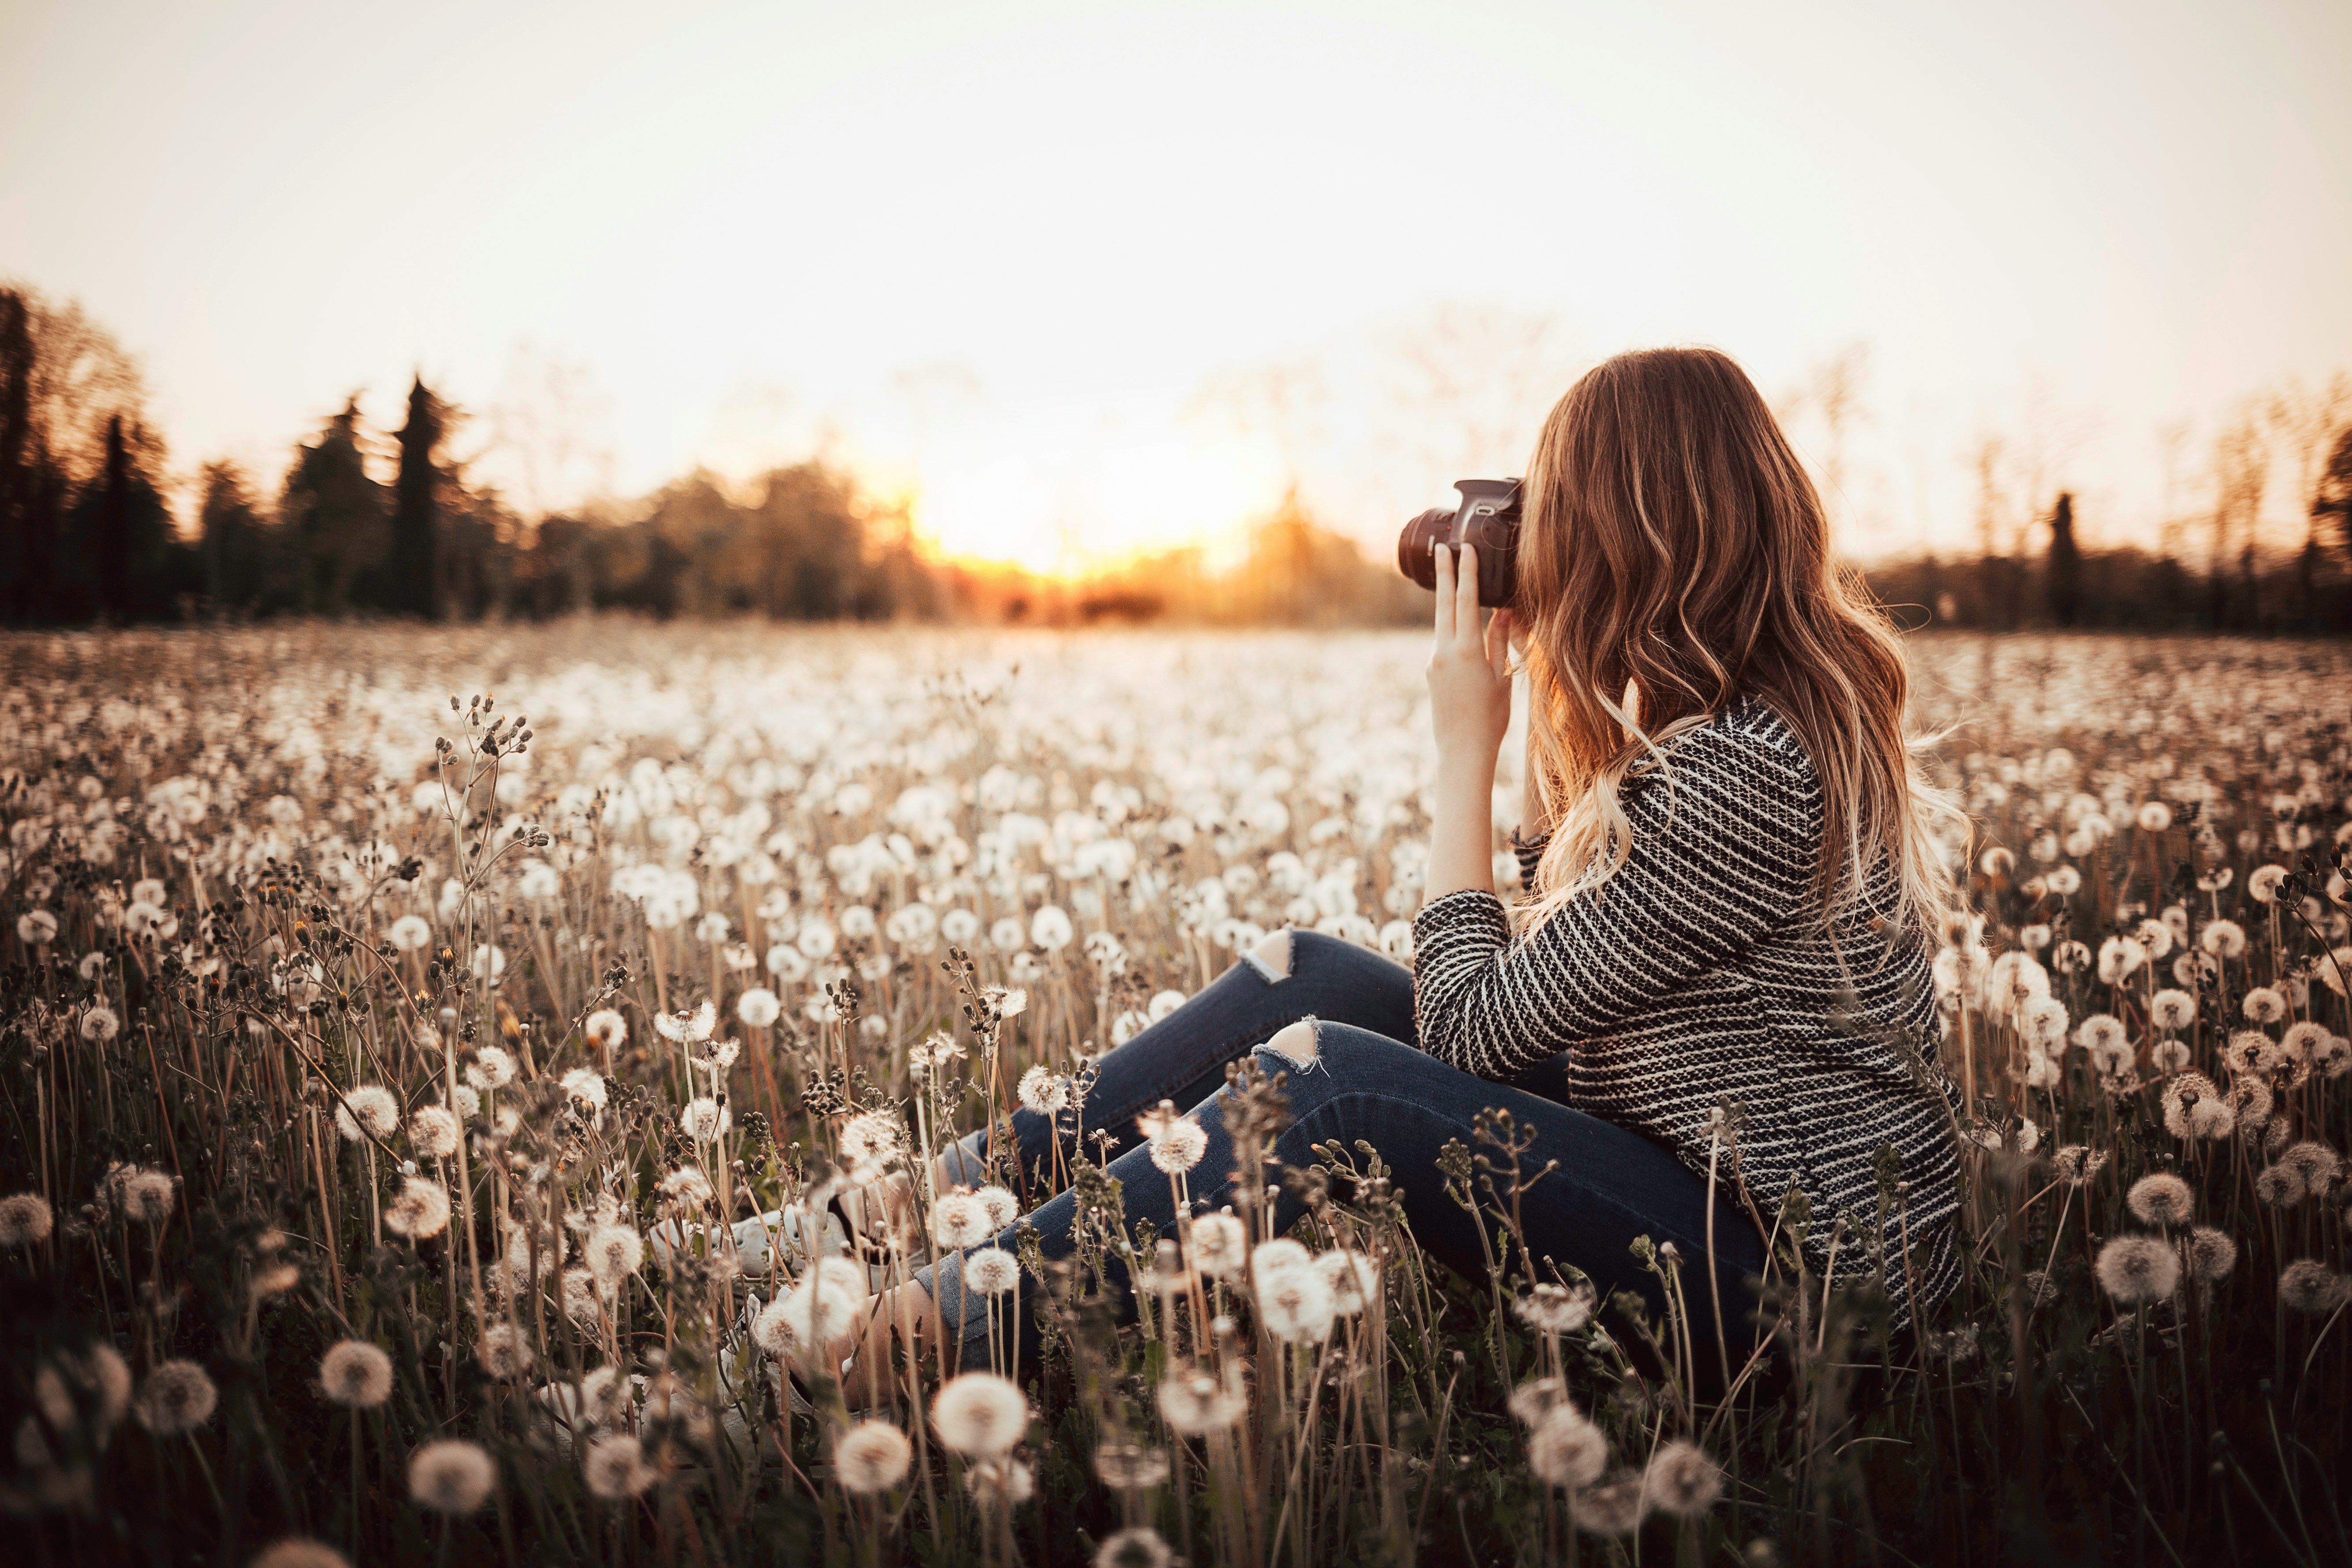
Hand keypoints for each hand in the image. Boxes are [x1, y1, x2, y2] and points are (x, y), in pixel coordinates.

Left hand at [1426, 543, 1513, 770]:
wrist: (1461, 751)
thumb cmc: (1490, 718)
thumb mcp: (1501, 677)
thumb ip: (1498, 641)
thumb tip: (1500, 611)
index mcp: (1466, 650)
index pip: (1465, 601)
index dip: (1466, 572)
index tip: (1465, 548)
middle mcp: (1443, 651)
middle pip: (1443, 603)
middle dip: (1444, 573)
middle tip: (1441, 546)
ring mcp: (1433, 661)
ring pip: (1441, 622)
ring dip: (1446, 598)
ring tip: (1450, 574)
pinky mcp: (1430, 672)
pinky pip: (1442, 642)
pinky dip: (1451, 627)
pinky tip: (1461, 625)